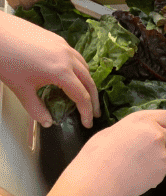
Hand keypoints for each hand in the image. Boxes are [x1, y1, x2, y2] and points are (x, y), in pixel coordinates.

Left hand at [0, 12, 98, 127]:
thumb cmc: (5, 59)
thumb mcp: (21, 89)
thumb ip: (36, 109)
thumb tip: (47, 122)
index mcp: (61, 72)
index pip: (82, 96)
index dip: (86, 112)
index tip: (87, 123)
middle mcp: (67, 58)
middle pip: (89, 82)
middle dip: (93, 99)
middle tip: (93, 112)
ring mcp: (63, 46)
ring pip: (85, 67)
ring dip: (88, 83)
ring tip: (86, 94)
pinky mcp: (56, 39)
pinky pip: (76, 56)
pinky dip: (80, 69)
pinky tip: (73, 74)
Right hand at [65, 110, 165, 195]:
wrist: (101, 177)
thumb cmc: (99, 153)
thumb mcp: (115, 131)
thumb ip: (134, 131)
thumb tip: (138, 135)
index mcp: (141, 120)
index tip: (159, 133)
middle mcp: (155, 133)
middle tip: (150, 151)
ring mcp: (161, 152)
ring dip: (162, 160)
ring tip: (143, 165)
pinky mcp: (162, 169)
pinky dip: (157, 173)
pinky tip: (141, 174)